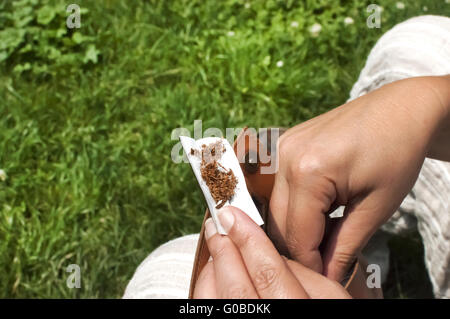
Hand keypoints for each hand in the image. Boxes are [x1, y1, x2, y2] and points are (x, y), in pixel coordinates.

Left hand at [193, 206, 350, 298]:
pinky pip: (210, 310)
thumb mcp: (332, 297)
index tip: (233, 216)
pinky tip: (215, 274)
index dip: (247, 240)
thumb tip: (269, 250)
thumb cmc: (326, 316)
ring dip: (213, 269)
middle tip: (217, 225)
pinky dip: (208, 289)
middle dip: (224, 251)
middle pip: (237, 288)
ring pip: (216, 302)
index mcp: (298, 311)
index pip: (268, 274)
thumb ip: (303, 272)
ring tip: (217, 247)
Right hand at [269, 75, 449, 280]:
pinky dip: (294, 206)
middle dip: (301, 247)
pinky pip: (278, 187)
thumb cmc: (397, 153)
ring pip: (274, 207)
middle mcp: (283, 157)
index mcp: (308, 172)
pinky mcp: (282, 145)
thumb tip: (327, 276)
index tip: (328, 277)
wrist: (400, 109)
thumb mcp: (376, 207)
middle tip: (330, 257)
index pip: (296, 236)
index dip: (312, 264)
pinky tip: (319, 209)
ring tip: (329, 231)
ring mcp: (279, 148)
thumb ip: (345, 246)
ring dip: (296, 227)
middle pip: (277, 224)